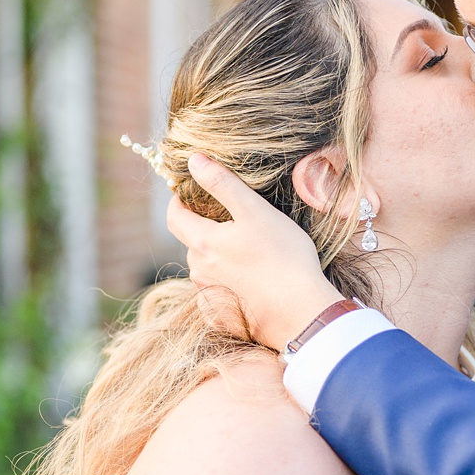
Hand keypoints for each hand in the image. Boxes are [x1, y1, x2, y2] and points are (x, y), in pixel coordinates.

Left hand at [163, 153, 344, 350]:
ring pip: (203, 265)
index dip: (178, 200)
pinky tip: (248, 277)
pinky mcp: (222, 314)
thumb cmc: (283, 256)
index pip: (173, 216)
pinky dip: (225, 279)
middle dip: (201, 225)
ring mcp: (209, 294)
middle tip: (227, 215)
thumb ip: (222, 184)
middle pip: (190, 240)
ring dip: (215, 253)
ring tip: (245, 246)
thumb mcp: (254, 211)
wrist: (301, 310)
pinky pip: (215, 291)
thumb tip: (194, 160)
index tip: (191, 191)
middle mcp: (199, 270)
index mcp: (202, 243)